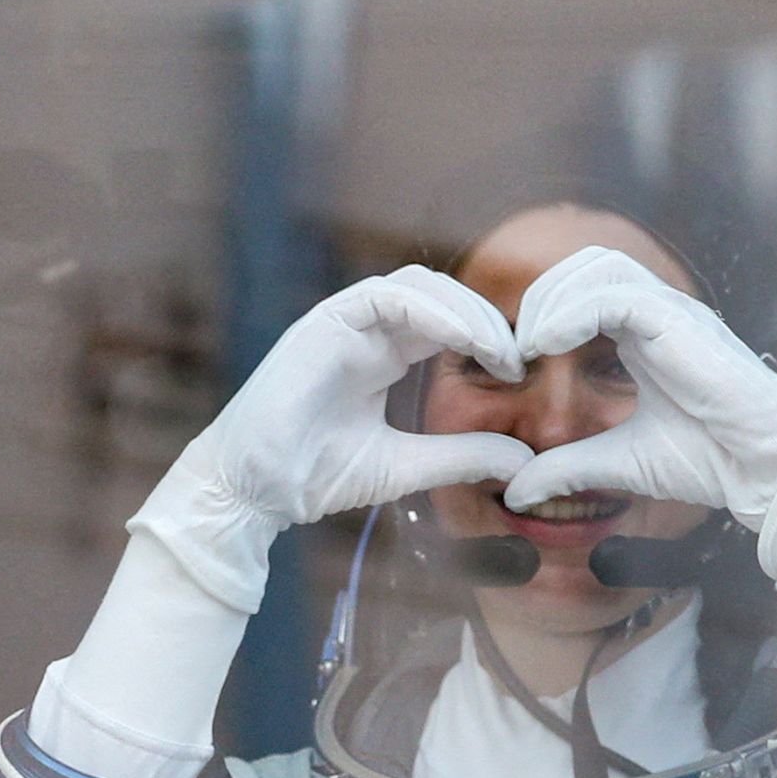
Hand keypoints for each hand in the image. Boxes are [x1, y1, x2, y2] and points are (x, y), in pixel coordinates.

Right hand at [131, 265, 535, 615]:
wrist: (254, 492)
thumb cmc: (313, 478)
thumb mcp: (404, 466)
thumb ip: (460, 456)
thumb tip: (522, 461)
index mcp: (380, 356)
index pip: (447, 324)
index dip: (488, 338)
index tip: (521, 373)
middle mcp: (364, 332)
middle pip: (441, 296)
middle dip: (486, 320)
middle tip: (519, 359)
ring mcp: (341, 323)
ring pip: (418, 285)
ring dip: (465, 310)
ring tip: (497, 349)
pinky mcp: (324, 323)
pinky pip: (388, 296)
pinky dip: (433, 310)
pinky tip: (462, 339)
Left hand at [498, 246, 776, 576]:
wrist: (764, 469)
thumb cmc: (710, 459)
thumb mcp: (617, 463)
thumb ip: (566, 469)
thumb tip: (516, 491)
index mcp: (645, 335)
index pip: (583, 292)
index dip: (540, 316)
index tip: (511, 366)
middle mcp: (659, 314)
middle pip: (585, 265)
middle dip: (539, 297)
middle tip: (513, 350)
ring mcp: (673, 313)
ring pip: (598, 267)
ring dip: (550, 300)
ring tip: (528, 348)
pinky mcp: (680, 323)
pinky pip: (614, 296)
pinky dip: (571, 314)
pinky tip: (547, 347)